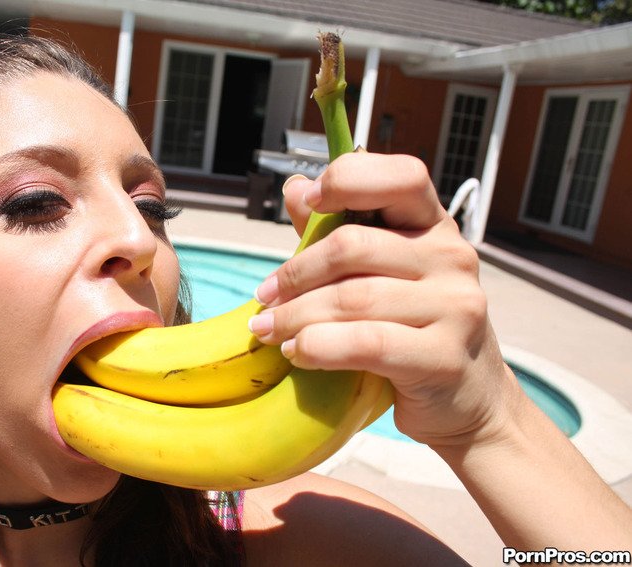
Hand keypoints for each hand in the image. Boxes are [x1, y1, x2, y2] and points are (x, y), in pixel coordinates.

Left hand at [250, 152, 519, 448]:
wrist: (467, 401)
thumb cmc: (411, 329)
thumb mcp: (378, 274)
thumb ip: (335, 232)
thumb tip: (295, 187)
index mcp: (434, 226)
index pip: (402, 177)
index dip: (349, 179)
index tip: (309, 201)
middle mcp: (452, 257)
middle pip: (353, 245)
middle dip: (296, 272)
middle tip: (265, 297)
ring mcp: (455, 307)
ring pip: (351, 299)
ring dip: (295, 316)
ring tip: (268, 331)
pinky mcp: (444, 357)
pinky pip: (364, 343)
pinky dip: (317, 347)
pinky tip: (298, 353)